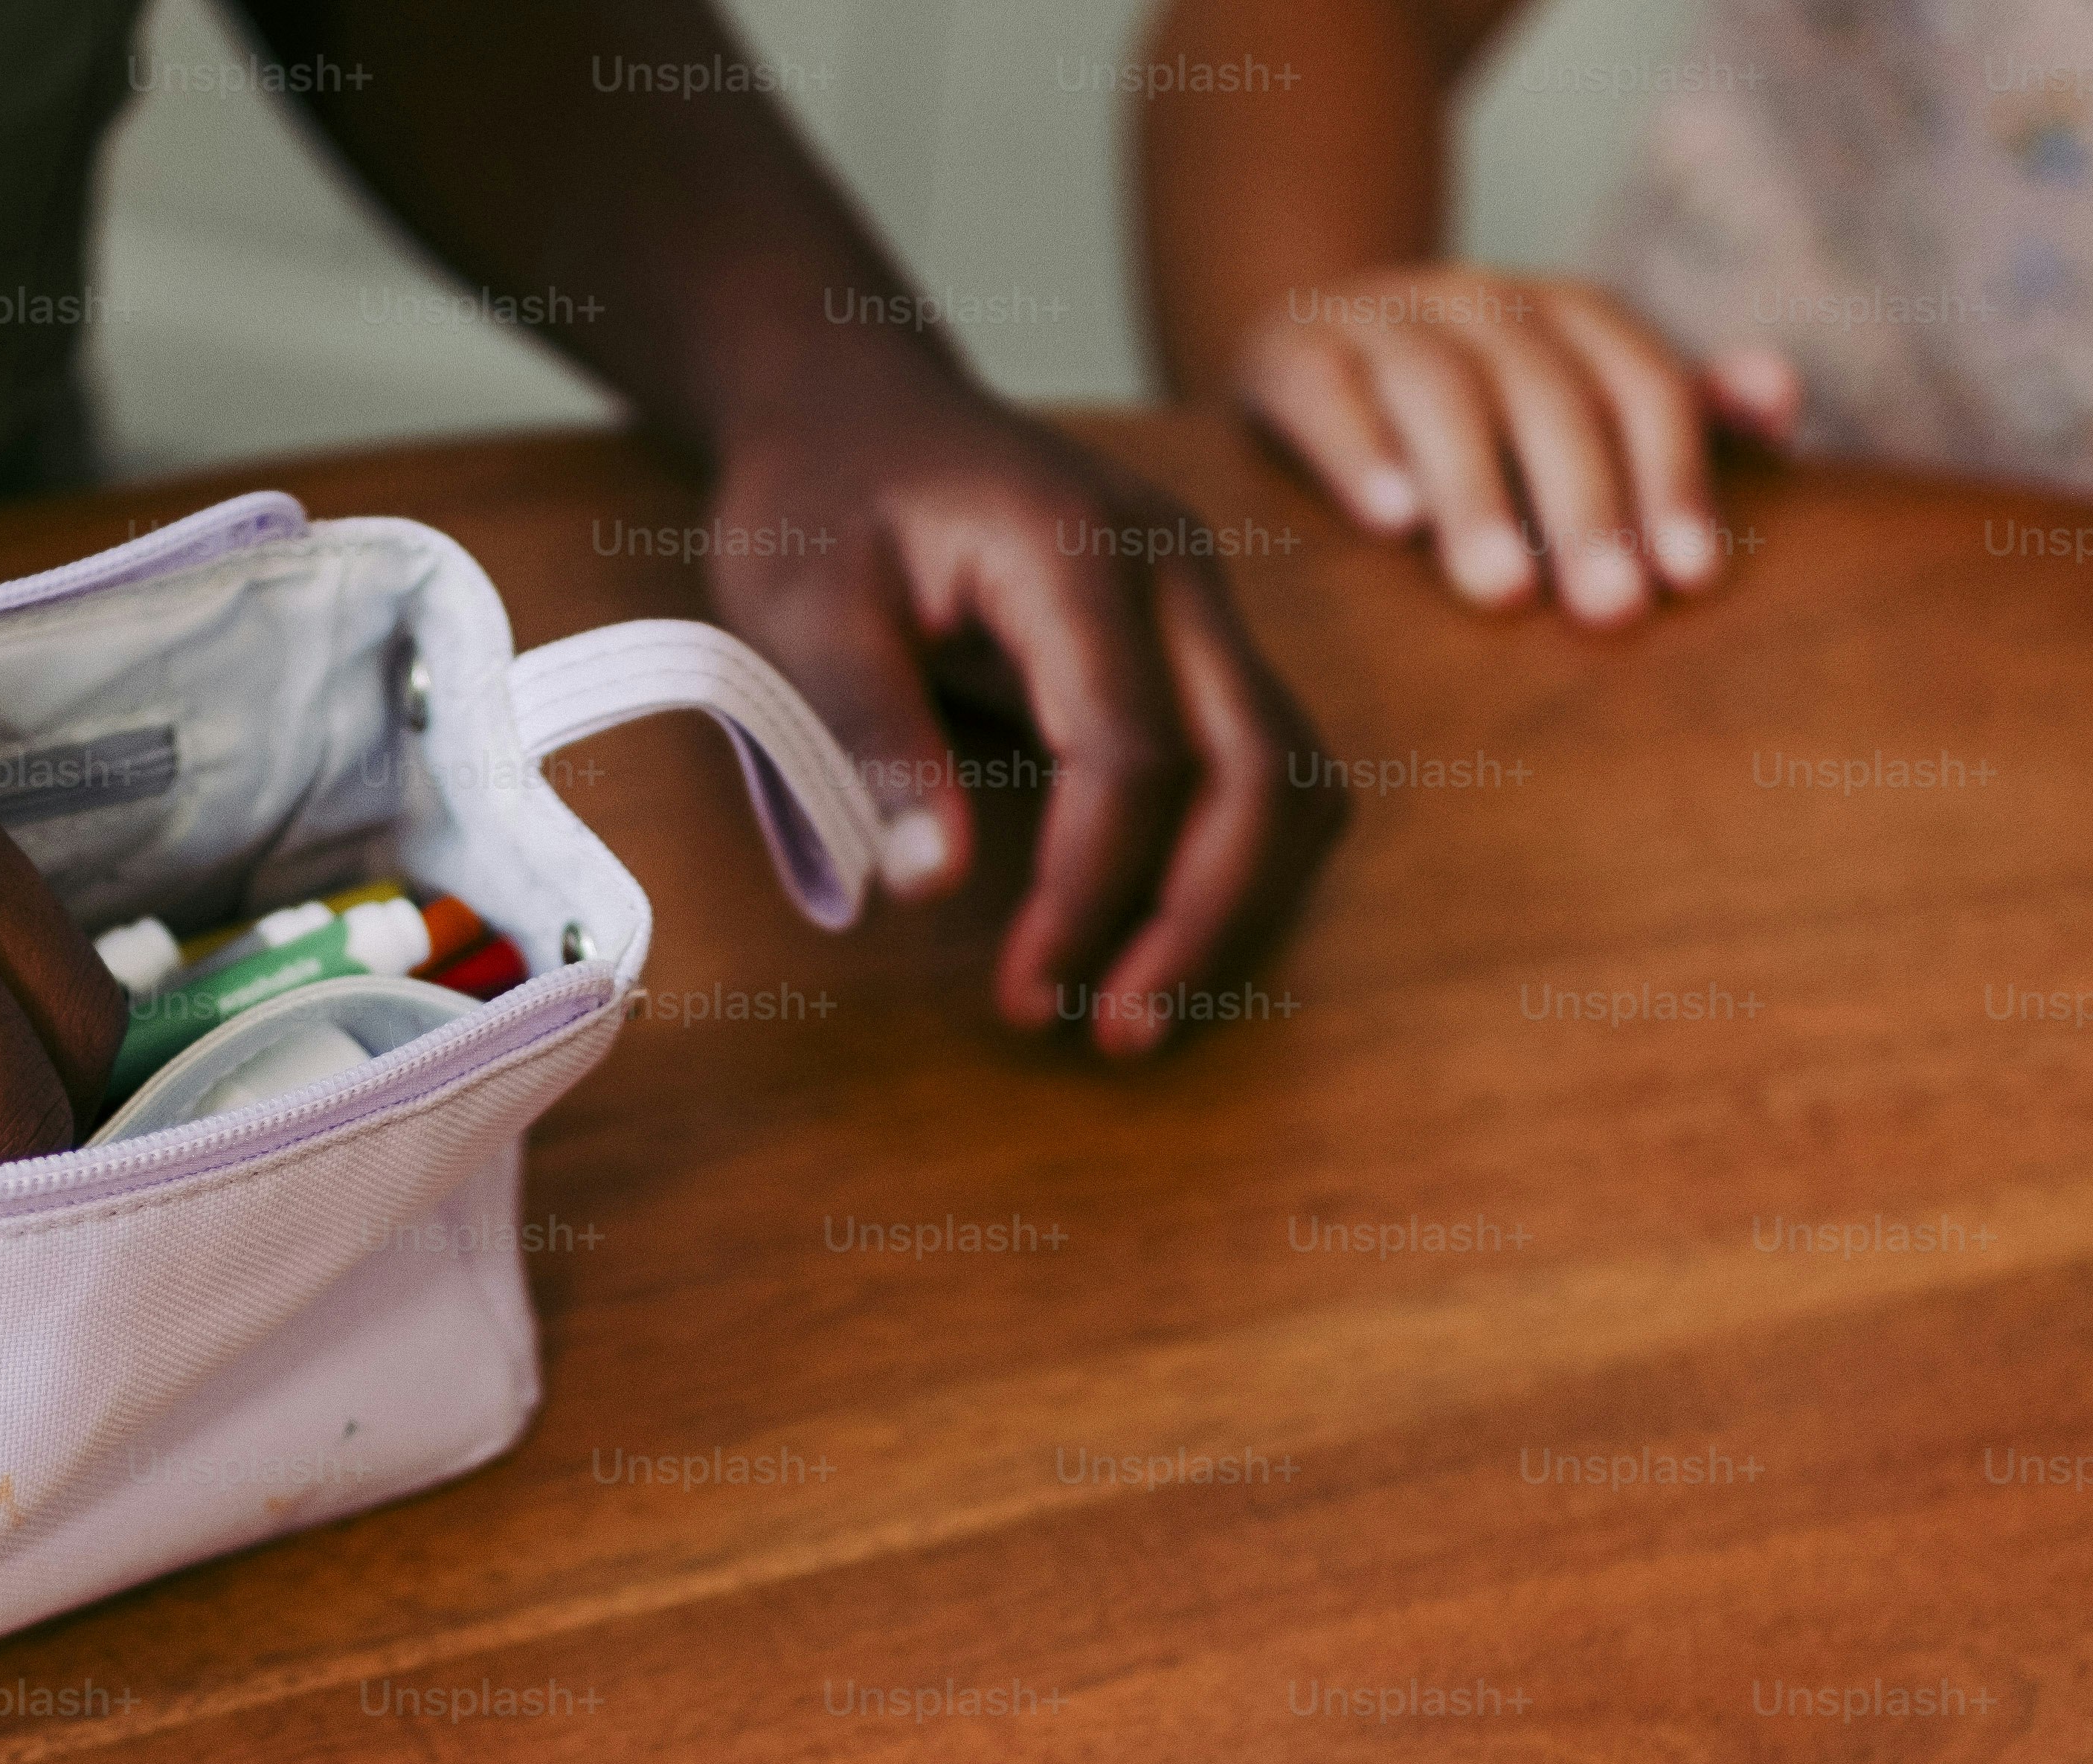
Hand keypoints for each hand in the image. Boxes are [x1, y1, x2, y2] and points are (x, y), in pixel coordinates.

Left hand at [694, 355, 1335, 1049]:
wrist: (854, 398)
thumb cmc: (818, 497)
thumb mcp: (799, 605)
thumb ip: (869, 731)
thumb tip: (932, 881)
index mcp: (1078, 549)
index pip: (1133, 753)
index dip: (1093, 892)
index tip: (1026, 992)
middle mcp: (1177, 569)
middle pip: (1261, 768)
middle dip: (1202, 920)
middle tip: (1115, 1036)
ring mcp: (1205, 599)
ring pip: (1293, 775)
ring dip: (1238, 906)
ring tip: (1138, 1010)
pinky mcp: (1200, 639)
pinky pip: (1266, 764)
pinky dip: (1235, 862)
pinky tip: (1157, 937)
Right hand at [1236, 266, 1793, 624]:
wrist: (1313, 343)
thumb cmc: (1477, 409)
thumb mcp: (1580, 397)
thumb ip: (1681, 407)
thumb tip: (1783, 397)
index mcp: (1567, 315)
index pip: (1640, 385)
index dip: (1671, 477)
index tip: (1688, 579)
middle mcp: (1480, 301)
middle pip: (1546, 392)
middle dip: (1584, 504)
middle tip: (1609, 611)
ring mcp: (1380, 319)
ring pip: (1440, 391)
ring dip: (1477, 490)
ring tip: (1502, 591)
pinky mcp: (1287, 349)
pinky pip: (1324, 389)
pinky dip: (1358, 450)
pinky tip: (1391, 523)